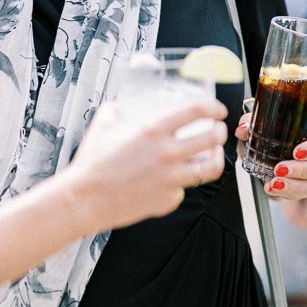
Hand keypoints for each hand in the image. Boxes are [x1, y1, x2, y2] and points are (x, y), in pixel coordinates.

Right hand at [71, 97, 228, 232]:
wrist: (86, 199)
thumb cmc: (92, 166)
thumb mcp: (101, 128)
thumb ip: (112, 112)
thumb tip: (117, 107)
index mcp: (153, 131)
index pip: (196, 111)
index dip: (213, 107)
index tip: (216, 109)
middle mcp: (167, 154)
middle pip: (212, 139)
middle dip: (220, 132)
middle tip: (218, 131)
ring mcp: (171, 179)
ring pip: (210, 168)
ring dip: (216, 158)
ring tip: (213, 155)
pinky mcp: (168, 200)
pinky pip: (183, 190)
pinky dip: (180, 184)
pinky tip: (173, 180)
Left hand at [235, 115, 306, 200]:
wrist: (260, 151)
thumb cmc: (268, 132)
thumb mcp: (258, 125)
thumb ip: (251, 122)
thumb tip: (243, 128)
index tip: (297, 153)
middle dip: (303, 170)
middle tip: (279, 169)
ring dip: (296, 186)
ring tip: (273, 184)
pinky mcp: (306, 187)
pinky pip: (304, 194)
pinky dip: (287, 193)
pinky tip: (271, 189)